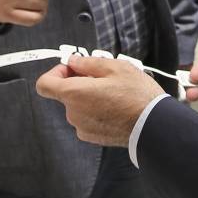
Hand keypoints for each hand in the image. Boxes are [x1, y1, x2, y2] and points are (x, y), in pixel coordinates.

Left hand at [35, 55, 163, 146]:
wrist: (153, 126)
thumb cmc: (136, 95)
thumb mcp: (115, 67)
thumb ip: (88, 63)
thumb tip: (74, 61)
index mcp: (74, 94)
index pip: (44, 84)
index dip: (55, 73)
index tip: (72, 68)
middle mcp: (73, 113)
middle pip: (65, 94)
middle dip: (79, 82)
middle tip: (103, 76)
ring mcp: (82, 127)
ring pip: (78, 106)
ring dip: (89, 97)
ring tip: (114, 92)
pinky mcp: (92, 137)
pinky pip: (87, 118)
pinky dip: (96, 111)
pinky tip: (115, 106)